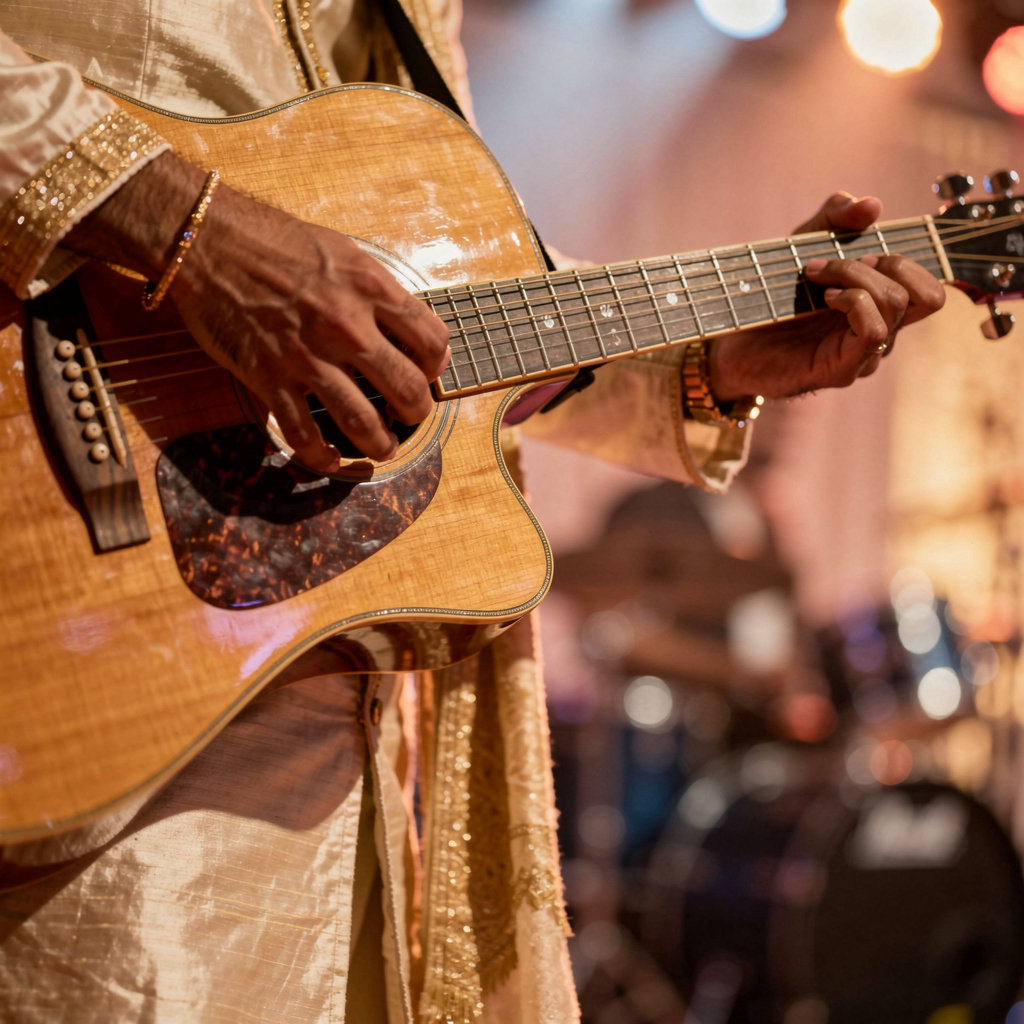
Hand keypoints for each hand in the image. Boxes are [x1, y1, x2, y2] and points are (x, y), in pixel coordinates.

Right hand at [67, 153, 450, 469]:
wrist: (207, 240)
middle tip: (412, 417)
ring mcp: (308, 356)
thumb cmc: (276, 240)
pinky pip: (303, 433)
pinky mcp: (269, 378)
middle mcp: (347, 327)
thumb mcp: (343, 252)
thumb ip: (378, 290)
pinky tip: (330, 460)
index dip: (437, 363)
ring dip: (380, 445)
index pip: (431, 340)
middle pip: (407, 388)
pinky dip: (321, 456)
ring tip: (384, 450)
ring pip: (362, 421)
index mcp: (371, 289)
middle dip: (417, 412)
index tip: (430, 371)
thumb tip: (409, 324)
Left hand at [706, 192, 945, 402]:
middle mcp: (881, 331)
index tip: (858, 250)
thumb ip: (837, 215)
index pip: (929, 287)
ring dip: (857, 277)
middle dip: (886, 262)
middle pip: (926, 294)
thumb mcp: (804, 241)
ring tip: (817, 277)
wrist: (730, 339)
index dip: (905, 259)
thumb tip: (872, 205)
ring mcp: (864, 354)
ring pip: (895, 305)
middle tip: (838, 262)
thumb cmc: (771, 294)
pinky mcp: (841, 369)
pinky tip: (825, 298)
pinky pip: (874, 332)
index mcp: (881, 307)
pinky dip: (853, 303)